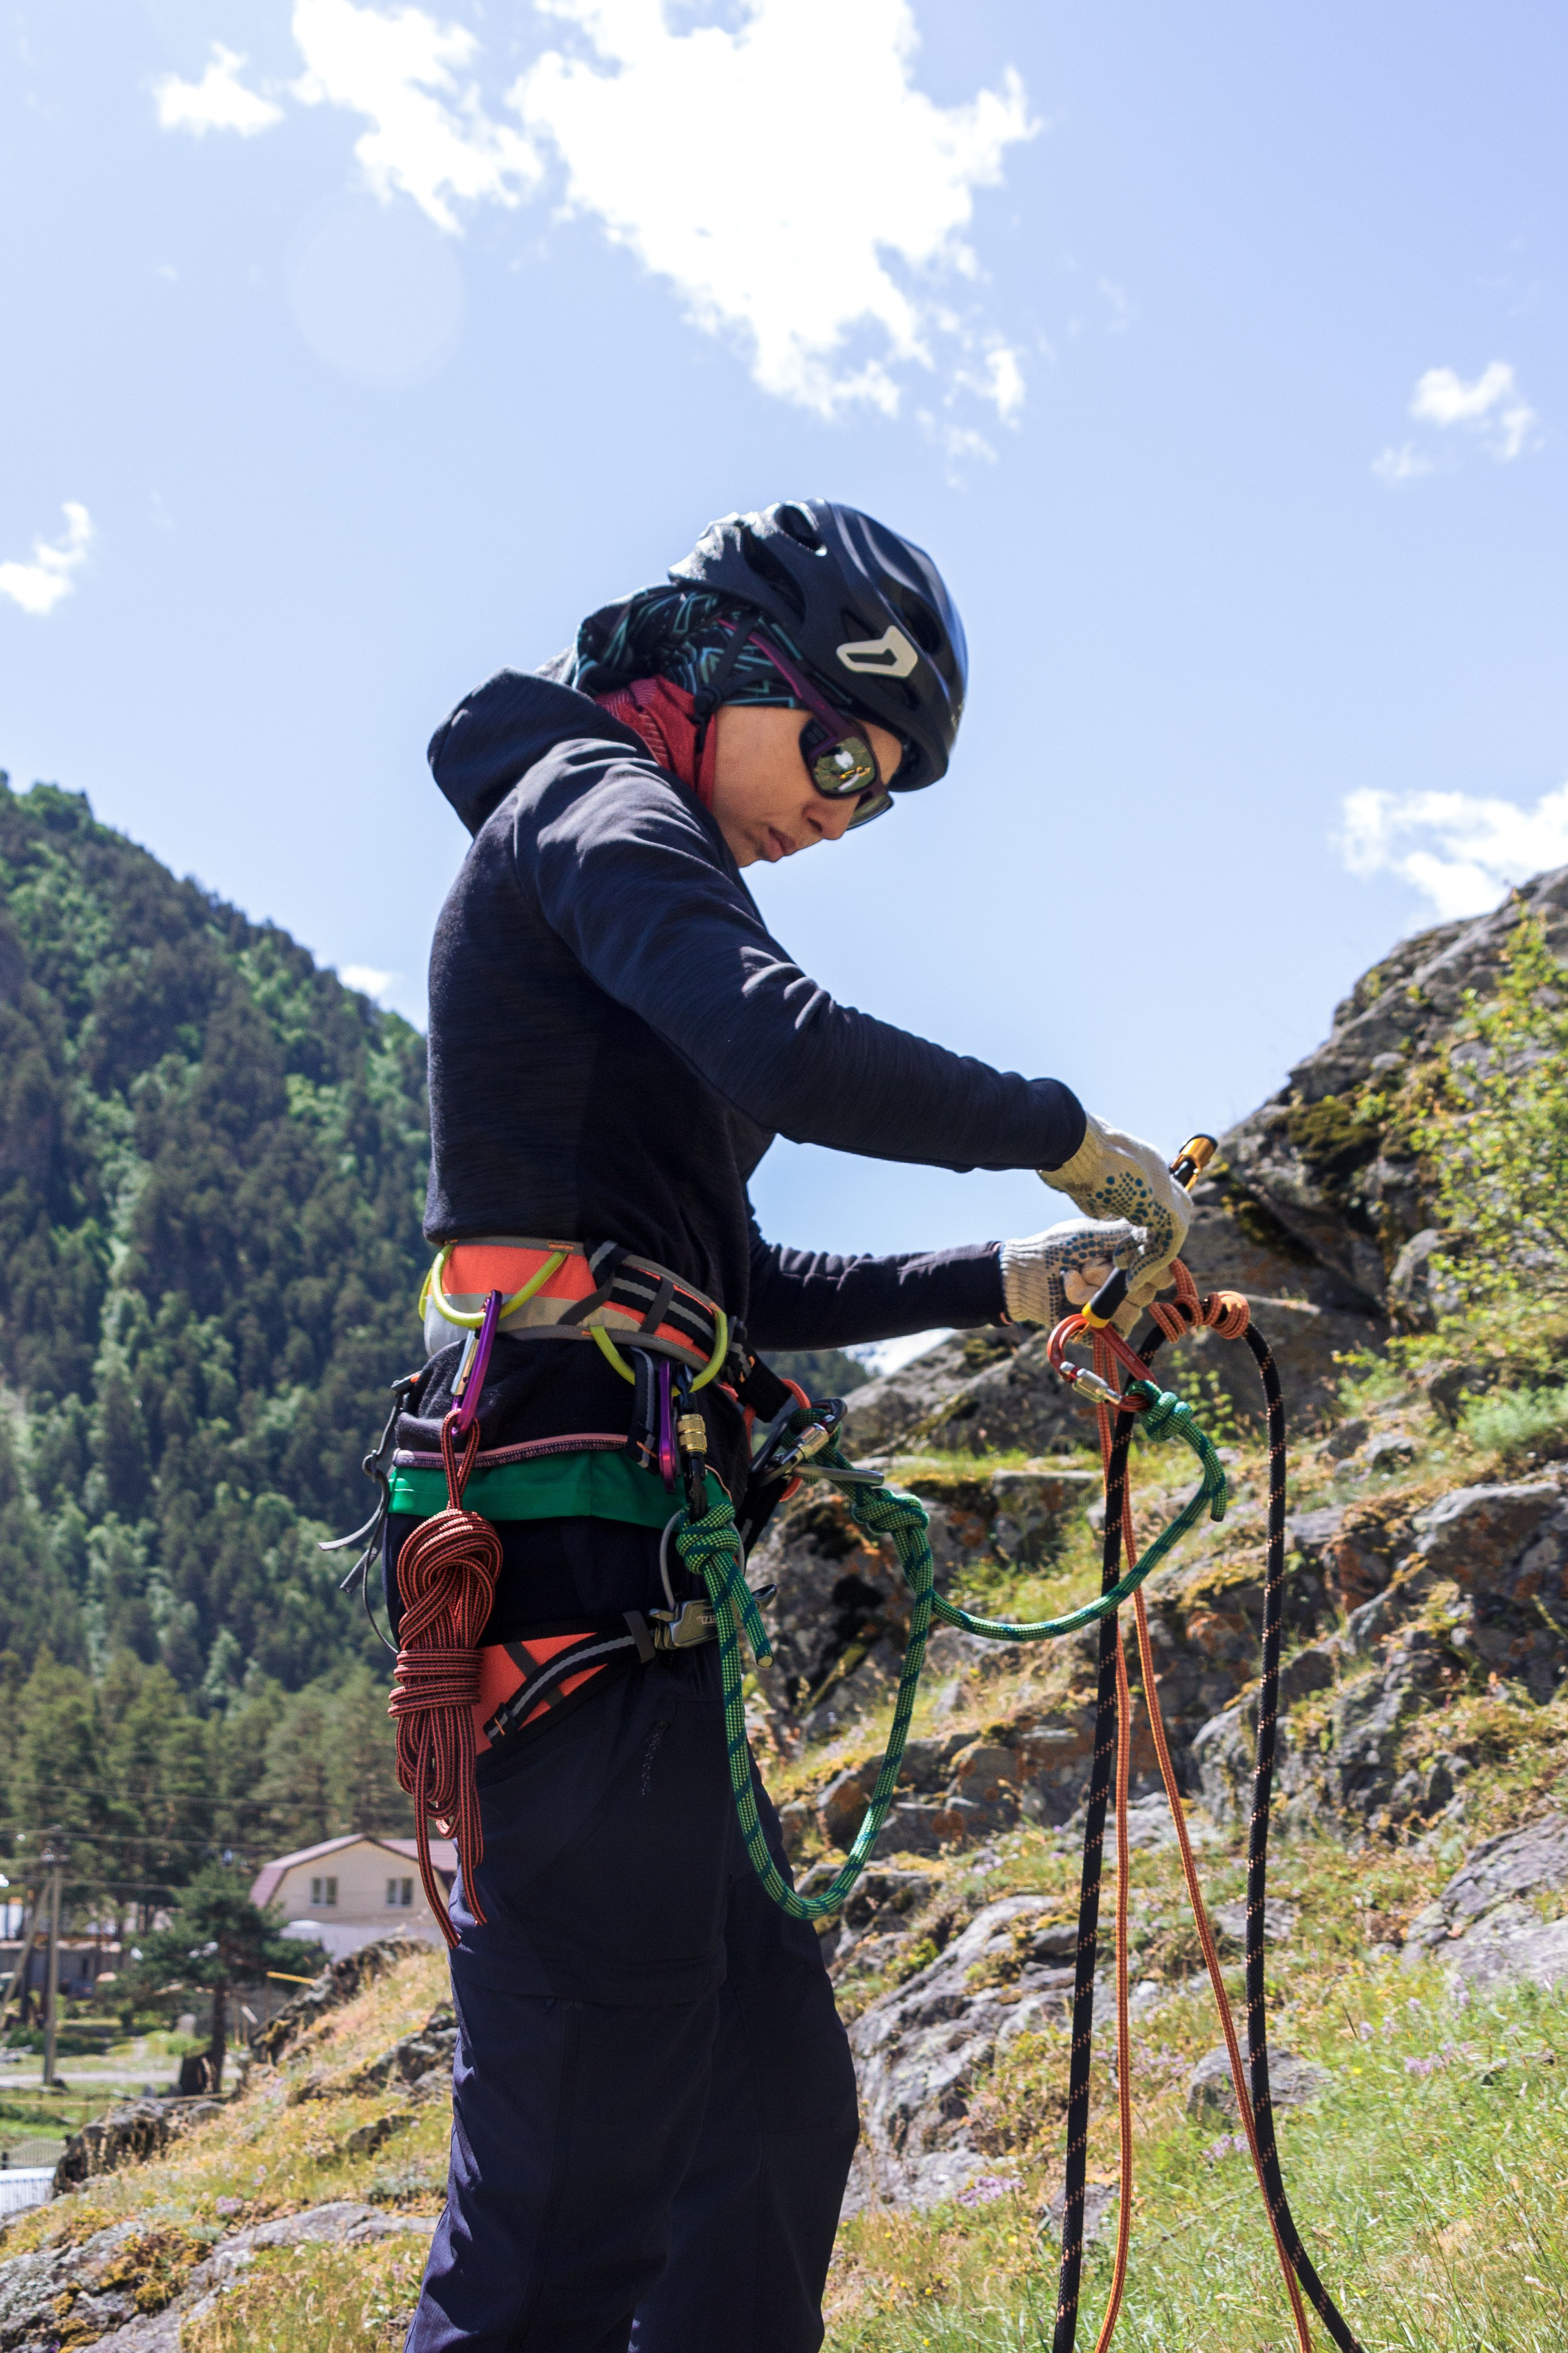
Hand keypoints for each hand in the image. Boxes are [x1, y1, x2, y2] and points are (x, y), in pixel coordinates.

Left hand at [1000, 1219, 1148, 1331]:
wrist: (1026, 1272)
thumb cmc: (1057, 1247)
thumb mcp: (1093, 1233)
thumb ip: (1126, 1234)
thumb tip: (1156, 1234)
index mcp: (1132, 1263)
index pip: (1162, 1271)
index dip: (1146, 1266)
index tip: (1119, 1258)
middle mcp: (1128, 1287)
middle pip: (1148, 1292)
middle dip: (1111, 1275)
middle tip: (1087, 1265)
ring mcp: (1116, 1309)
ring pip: (1133, 1310)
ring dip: (1096, 1290)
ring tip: (1076, 1277)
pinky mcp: (1103, 1329)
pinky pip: (1116, 1326)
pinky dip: (1088, 1306)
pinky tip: (1071, 1296)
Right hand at [1037, 1114, 1191, 1295]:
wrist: (1070, 1142)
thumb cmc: (1065, 1158)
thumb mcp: (1086, 1185)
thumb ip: (1100, 1201)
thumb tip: (1104, 1215)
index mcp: (1139, 1162)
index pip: (1155, 1197)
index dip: (1143, 1226)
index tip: (1119, 1247)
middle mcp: (1156, 1170)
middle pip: (1175, 1210)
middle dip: (1154, 1239)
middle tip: (1126, 1259)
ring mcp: (1162, 1183)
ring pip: (1175, 1227)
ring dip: (1153, 1255)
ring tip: (1129, 1274)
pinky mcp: (1161, 1201)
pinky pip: (1169, 1240)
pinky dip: (1152, 1262)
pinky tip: (1131, 1276)